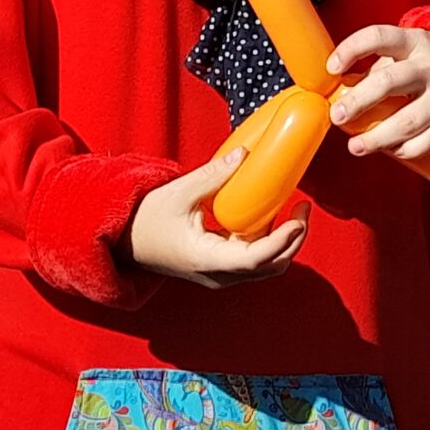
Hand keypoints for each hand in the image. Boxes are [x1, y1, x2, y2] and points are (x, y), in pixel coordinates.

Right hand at [124, 149, 309, 288]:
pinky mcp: (219, 268)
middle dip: (294, 241)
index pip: (256, 259)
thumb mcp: (180, 193)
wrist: (125, 241)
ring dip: (284, 242)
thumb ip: (214, 175)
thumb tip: (245, 154)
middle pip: (269, 267)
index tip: (298, 218)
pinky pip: (252, 259)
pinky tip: (269, 215)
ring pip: (264, 266)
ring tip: (293, 210)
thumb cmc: (147, 219)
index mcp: (206, 260)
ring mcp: (219, 275)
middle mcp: (217, 275)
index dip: (284, 240)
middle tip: (304, 210)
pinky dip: (267, 241)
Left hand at [323, 25, 429, 160]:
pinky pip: (428, 141)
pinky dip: (405, 149)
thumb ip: (380, 66)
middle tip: (338, 116)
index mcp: (417, 41)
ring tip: (356, 146)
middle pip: (388, 82)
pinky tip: (391, 150)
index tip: (331, 67)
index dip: (351, 49)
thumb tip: (342, 92)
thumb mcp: (411, 49)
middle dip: (358, 102)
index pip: (378, 36)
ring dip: (376, 138)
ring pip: (407, 122)